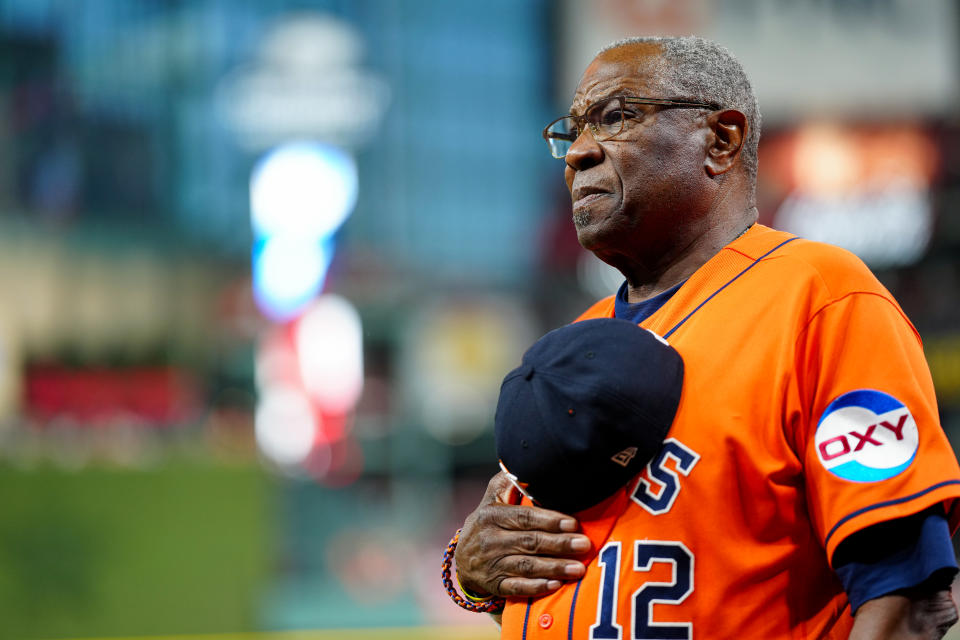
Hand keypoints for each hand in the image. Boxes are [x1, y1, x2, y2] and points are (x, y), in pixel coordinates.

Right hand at [454, 472, 589, 597]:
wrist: (463, 558)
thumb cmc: (488, 522)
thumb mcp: (492, 498)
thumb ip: (508, 482)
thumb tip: (526, 462)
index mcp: (492, 515)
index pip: (524, 517)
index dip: (549, 520)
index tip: (573, 523)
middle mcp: (490, 539)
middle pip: (529, 542)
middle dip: (559, 544)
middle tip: (584, 544)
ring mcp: (491, 564)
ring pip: (526, 566)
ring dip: (554, 567)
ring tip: (579, 568)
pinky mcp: (494, 584)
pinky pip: (517, 587)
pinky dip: (537, 587)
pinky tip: (556, 585)